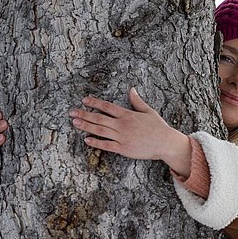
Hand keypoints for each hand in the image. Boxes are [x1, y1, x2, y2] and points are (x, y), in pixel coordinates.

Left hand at [71, 88, 190, 176]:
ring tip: (75, 122)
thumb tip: (131, 89)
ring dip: (86, 126)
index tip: (84, 100)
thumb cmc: (158, 127)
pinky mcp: (123, 149)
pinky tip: (87, 139)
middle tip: (72, 112)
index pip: (107, 106)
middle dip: (84, 114)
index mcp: (127, 114)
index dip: (94, 103)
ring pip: (100, 130)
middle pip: (99, 118)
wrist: (165, 143)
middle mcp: (122, 125)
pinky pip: (107, 145)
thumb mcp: (148, 111)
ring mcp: (122, 137)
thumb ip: (137, 101)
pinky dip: (96, 142)